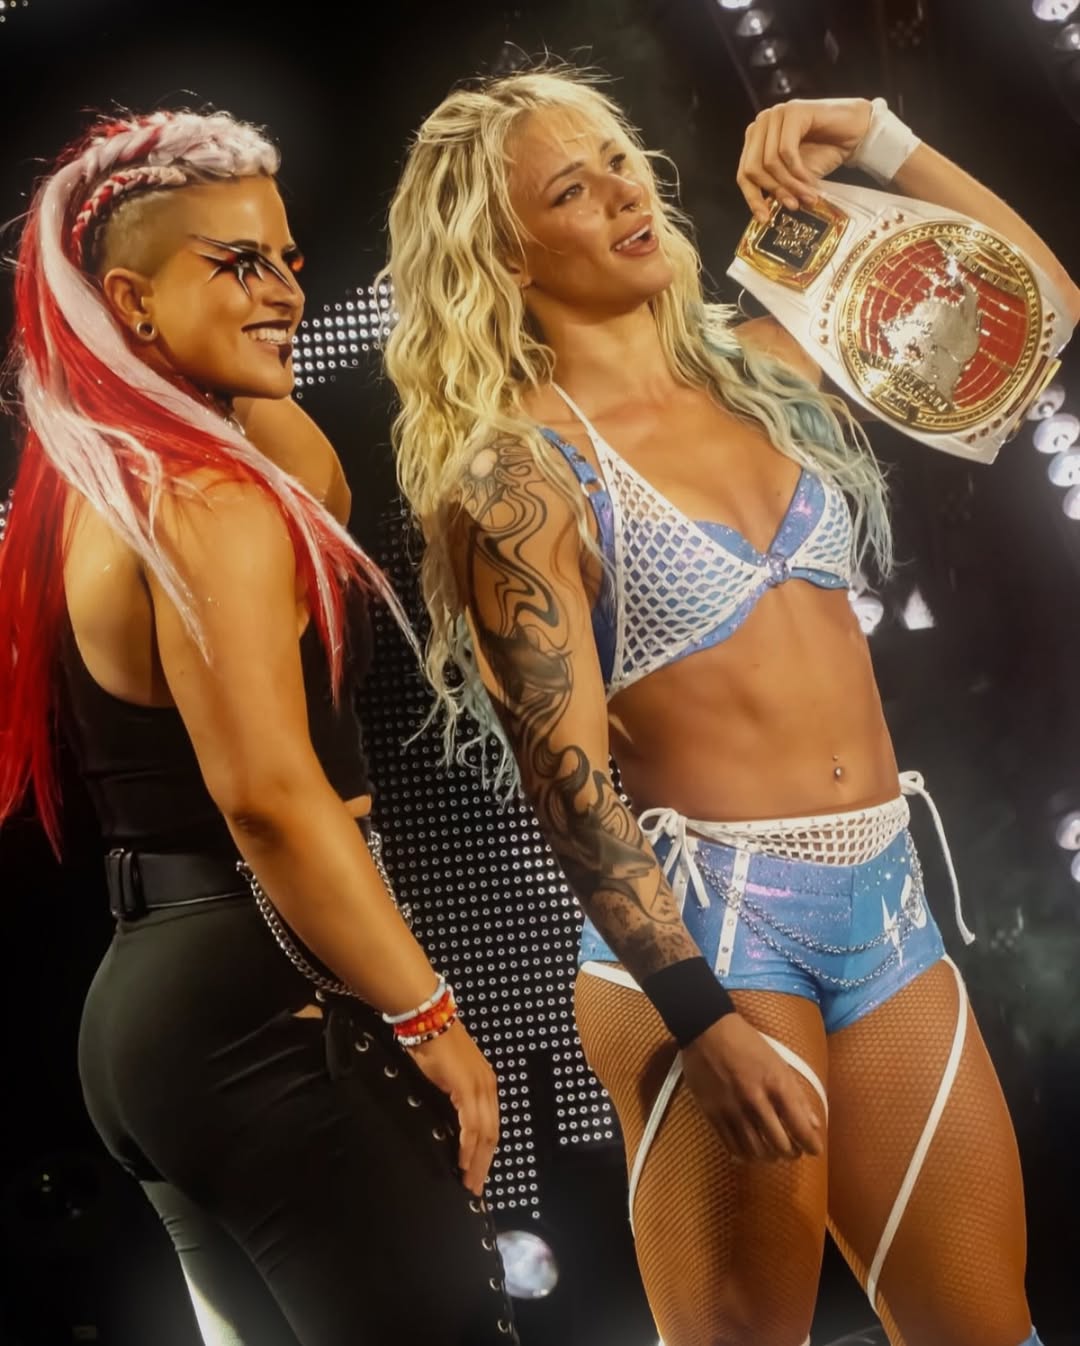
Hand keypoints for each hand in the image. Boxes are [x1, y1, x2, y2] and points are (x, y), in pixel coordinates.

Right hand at [408, 1019, 499, 1195]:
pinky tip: (464, 1162)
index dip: (486, 1151)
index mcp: (485, 1085)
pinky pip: (471, 1125)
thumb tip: (451, 1121)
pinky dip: (469, 1146)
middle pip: (492, 1134)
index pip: (491, 1125)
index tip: (479, 1172)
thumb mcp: (447, 1076)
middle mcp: (488, 1087)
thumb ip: (454, 1097)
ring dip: (478, 1162)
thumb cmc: (432, 1045)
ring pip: (485, 1134)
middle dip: (485, 1164)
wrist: (428, 1020)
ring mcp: (480, 1087)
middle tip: (477, 1188)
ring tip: (470, 1183)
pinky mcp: (467, 1088)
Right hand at [680, 1012, 824, 1160]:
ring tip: (773, 1153)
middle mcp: (755, 1100)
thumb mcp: (778, 1063)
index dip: (811, 1144)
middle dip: (792, 1153)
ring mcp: (732, 1109)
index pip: (800, 1127)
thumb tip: (813, 1123)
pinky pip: (731, 1146)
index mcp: (776, 1084)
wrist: (707, 1030)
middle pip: (779, 1144)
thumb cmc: (748, 1043)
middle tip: (794, 1151)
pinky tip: (750, 1152)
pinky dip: (745, 1155)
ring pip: (756, 1151)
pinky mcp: (712, 1114)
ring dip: (770, 1157)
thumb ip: (796, 1095)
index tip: (815, 1150)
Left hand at [737, 97, 873, 222]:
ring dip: (790, 184)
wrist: (855, 132)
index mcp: (756, 138)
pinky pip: (786, 151)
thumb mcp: (794, 176)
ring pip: (770, 162)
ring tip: (806, 196)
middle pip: (752, 168)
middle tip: (792, 205)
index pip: (743, 172)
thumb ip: (777, 187)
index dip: (752, 198)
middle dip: (774, 191)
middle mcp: (762, 123)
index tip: (764, 219)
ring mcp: (776, 114)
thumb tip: (763, 213)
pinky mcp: (793, 112)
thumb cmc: (825, 150)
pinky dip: (798, 172)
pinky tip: (810, 181)